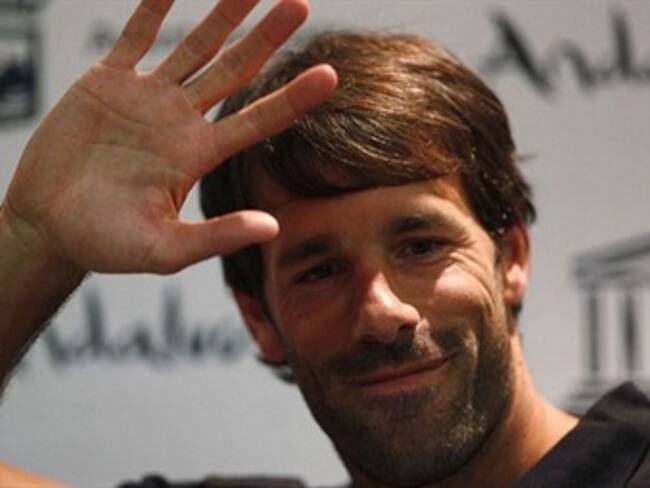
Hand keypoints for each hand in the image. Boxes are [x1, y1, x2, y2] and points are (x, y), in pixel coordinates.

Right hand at [2, 0, 335, 274]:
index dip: (294, 98)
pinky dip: (152, 9)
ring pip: (194, 47)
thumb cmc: (106, 245)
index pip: (258, 121)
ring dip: (223, 15)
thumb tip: (273, 228)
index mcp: (199, 155)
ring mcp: (147, 99)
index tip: (330, 75)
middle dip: (266, 39)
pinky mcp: (108, 83)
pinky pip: (135, 37)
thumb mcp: (164, 250)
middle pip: (235, 71)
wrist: (50, 226)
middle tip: (300, 5)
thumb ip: (216, 238)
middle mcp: (182, 121)